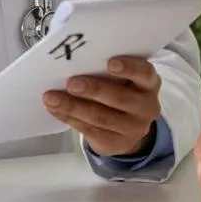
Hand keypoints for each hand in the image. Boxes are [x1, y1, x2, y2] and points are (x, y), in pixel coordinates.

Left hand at [42, 56, 161, 157]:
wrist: (129, 128)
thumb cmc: (122, 90)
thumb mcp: (124, 78)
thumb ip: (107, 68)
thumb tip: (75, 57)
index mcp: (148, 84)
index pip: (144, 73)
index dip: (129, 68)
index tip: (110, 63)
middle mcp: (146, 107)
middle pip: (120, 98)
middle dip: (94, 90)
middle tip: (71, 83)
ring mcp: (132, 129)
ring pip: (101, 118)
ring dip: (73, 106)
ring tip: (52, 97)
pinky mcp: (115, 144)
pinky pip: (89, 130)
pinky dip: (69, 117)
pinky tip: (54, 109)